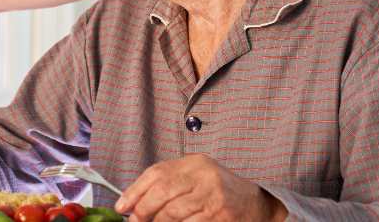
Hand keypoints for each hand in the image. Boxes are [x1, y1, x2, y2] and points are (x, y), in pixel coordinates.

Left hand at [114, 154, 286, 221]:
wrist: (256, 204)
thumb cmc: (218, 192)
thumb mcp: (195, 179)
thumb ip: (167, 185)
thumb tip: (132, 203)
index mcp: (194, 162)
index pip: (157, 173)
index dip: (135, 191)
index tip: (122, 207)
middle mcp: (204, 175)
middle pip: (163, 192)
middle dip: (144, 210)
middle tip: (134, 221)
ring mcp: (214, 195)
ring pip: (174, 213)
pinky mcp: (221, 215)